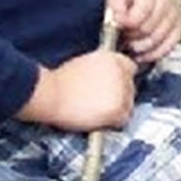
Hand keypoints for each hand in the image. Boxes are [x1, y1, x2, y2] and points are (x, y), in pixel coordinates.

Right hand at [17, 49, 136, 130]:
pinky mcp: (116, 109)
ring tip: (97, 111)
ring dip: (117, 110)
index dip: (120, 80)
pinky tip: (98, 119)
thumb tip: (109, 79)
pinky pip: (123, 120)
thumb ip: (102, 69)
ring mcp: (120, 91)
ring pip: (128, 105)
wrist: (50, 93)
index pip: (130, 68)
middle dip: (119, 96)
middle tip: (102, 102)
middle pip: (130, 88)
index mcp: (111, 58)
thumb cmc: (59, 82)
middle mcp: (119, 72)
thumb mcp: (85, 64)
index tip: (113, 88)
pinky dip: (113, 123)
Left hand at [107, 0, 180, 64]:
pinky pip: (169, 46)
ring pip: (159, 39)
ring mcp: (175, 15)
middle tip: (122, 35)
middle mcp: (167, 0)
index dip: (128, 22)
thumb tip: (118, 23)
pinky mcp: (179, 27)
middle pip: (149, 28)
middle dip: (132, 36)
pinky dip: (154, 54)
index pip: (142, 10)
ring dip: (141, 47)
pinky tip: (141, 55)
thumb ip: (115, 7)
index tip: (118, 25)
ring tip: (129, 44)